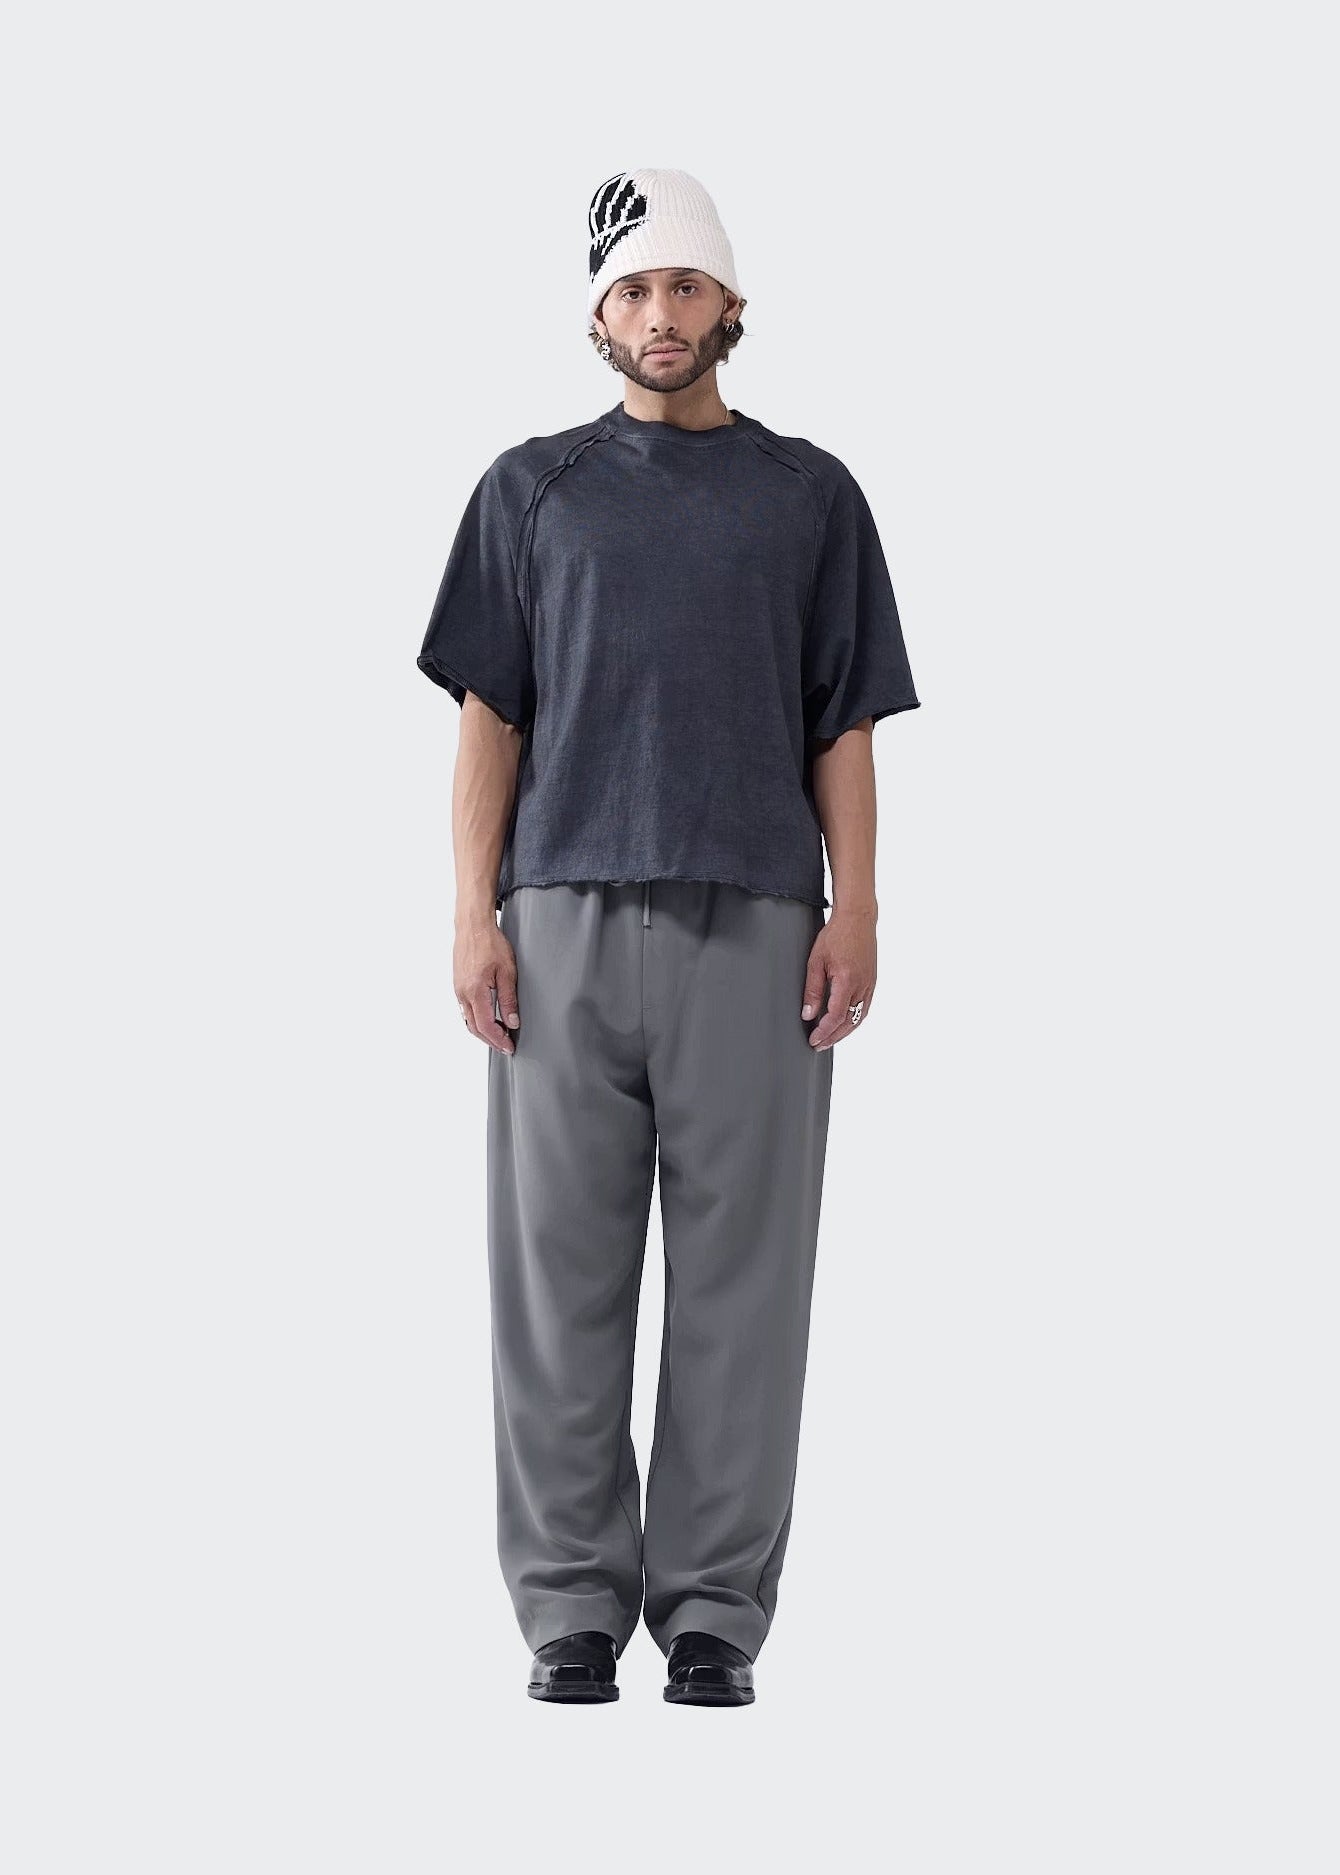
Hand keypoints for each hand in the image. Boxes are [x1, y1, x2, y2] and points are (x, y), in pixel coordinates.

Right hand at [455, 919, 520, 1052]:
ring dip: (482, 1031)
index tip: (509, 1047)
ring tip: (499, 1035)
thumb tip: (512, 1022)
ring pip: (468, 1020)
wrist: (473, 926)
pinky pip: (465, 1009)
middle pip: (474, 1027)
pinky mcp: (458, 985)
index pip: (485, 1026)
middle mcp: (462, 994)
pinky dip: (476, 1019)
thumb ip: (508, 999)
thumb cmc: (491, 944)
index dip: (498, 1040)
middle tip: (505, 1046)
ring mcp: (458, 990)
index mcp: (475, 991)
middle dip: (490, 1040)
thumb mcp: (507, 972)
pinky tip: (487, 1018)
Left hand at [800, 908, 875, 1050]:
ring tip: (830, 1039)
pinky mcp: (872, 982)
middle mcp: (862, 985)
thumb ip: (812, 989)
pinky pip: (865, 1008)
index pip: (835, 1016)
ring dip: (844, 1032)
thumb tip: (808, 1014)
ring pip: (859, 1017)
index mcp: (847, 980)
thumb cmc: (836, 935)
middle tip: (819, 1045)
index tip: (813, 1040)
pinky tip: (844, 1023)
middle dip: (833, 1037)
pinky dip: (854, 1020)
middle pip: (849, 1022)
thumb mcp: (816, 961)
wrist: (858, 919)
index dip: (824, 1032)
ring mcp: (870, 984)